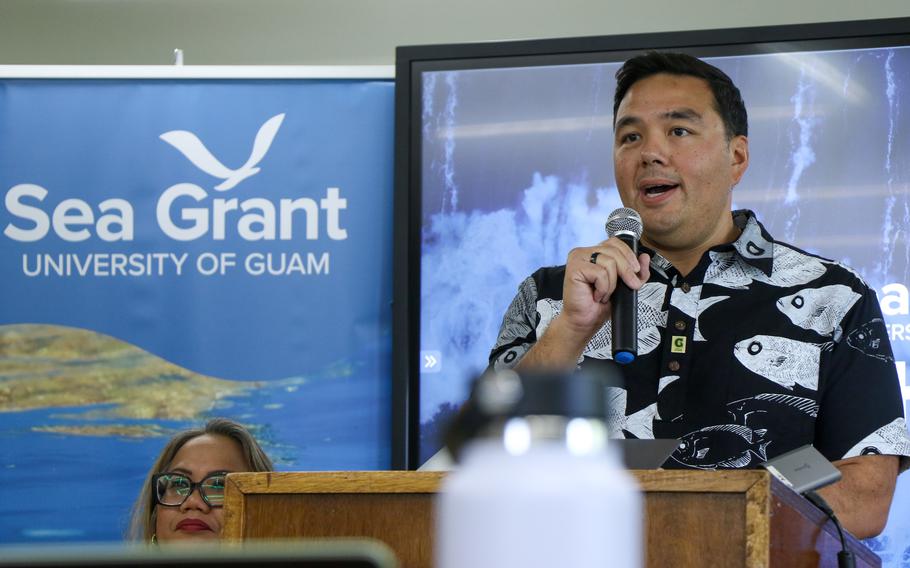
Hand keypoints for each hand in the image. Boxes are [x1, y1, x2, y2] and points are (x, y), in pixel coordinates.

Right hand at [515, 237, 649, 371]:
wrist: (584, 321)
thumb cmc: (599, 305)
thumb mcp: (625, 285)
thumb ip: (636, 271)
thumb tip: (644, 257)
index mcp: (594, 252)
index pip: (615, 242)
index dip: (629, 255)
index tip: (636, 270)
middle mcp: (584, 252)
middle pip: (614, 251)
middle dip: (626, 270)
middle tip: (630, 285)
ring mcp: (577, 259)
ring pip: (609, 262)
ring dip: (611, 283)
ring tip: (604, 293)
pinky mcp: (574, 268)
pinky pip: (600, 273)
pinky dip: (603, 288)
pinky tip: (596, 295)